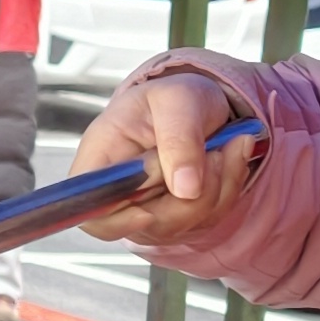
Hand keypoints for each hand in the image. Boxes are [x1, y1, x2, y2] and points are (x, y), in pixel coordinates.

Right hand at [72, 69, 265, 247]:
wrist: (199, 103)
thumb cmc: (173, 97)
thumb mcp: (175, 99)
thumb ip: (178, 139)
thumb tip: (185, 189)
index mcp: (100, 162)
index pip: (91, 212)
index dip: (116, 221)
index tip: (148, 211)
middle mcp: (120, 193)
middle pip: (147, 224)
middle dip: (190, 195)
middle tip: (214, 151)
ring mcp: (150, 210)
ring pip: (185, 223)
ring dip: (218, 186)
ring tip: (226, 145)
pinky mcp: (180, 218)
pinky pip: (210, 218)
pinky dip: (228, 187)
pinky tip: (228, 156)